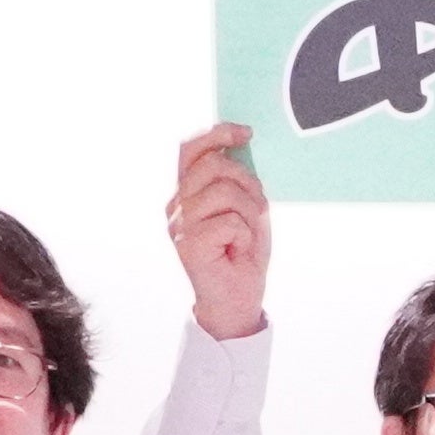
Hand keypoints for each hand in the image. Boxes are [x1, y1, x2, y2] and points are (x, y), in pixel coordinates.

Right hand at [167, 122, 269, 341]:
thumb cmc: (241, 254)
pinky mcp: (188, 245)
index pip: (190, 150)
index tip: (246, 133)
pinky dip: (245, 236)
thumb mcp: (246, 208)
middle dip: (247, 181)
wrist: (238, 300)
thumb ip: (237, 180)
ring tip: (246, 235)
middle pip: (212, 165)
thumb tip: (240, 144)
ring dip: (249, 212)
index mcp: (186, 193)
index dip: (216, 134)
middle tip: (258, 208)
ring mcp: (179, 225)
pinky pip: (231, 222)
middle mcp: (177, 205)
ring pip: (224, 191)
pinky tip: (237, 250)